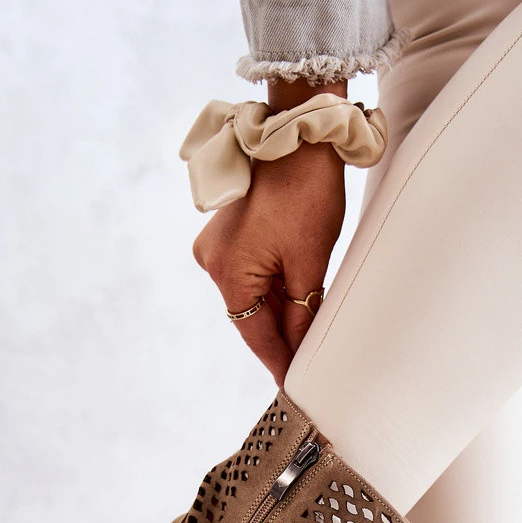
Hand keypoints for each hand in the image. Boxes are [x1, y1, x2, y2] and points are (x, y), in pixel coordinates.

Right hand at [192, 79, 347, 386]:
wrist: (299, 134)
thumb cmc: (305, 192)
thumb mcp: (309, 262)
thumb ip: (301, 311)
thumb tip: (300, 348)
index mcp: (227, 272)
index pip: (255, 334)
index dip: (277, 362)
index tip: (293, 388)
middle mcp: (213, 261)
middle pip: (251, 317)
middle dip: (280, 339)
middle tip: (307, 367)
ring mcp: (218, 245)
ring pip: (253, 296)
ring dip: (279, 314)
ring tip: (308, 337)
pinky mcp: (230, 232)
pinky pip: (251, 274)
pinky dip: (274, 290)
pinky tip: (297, 303)